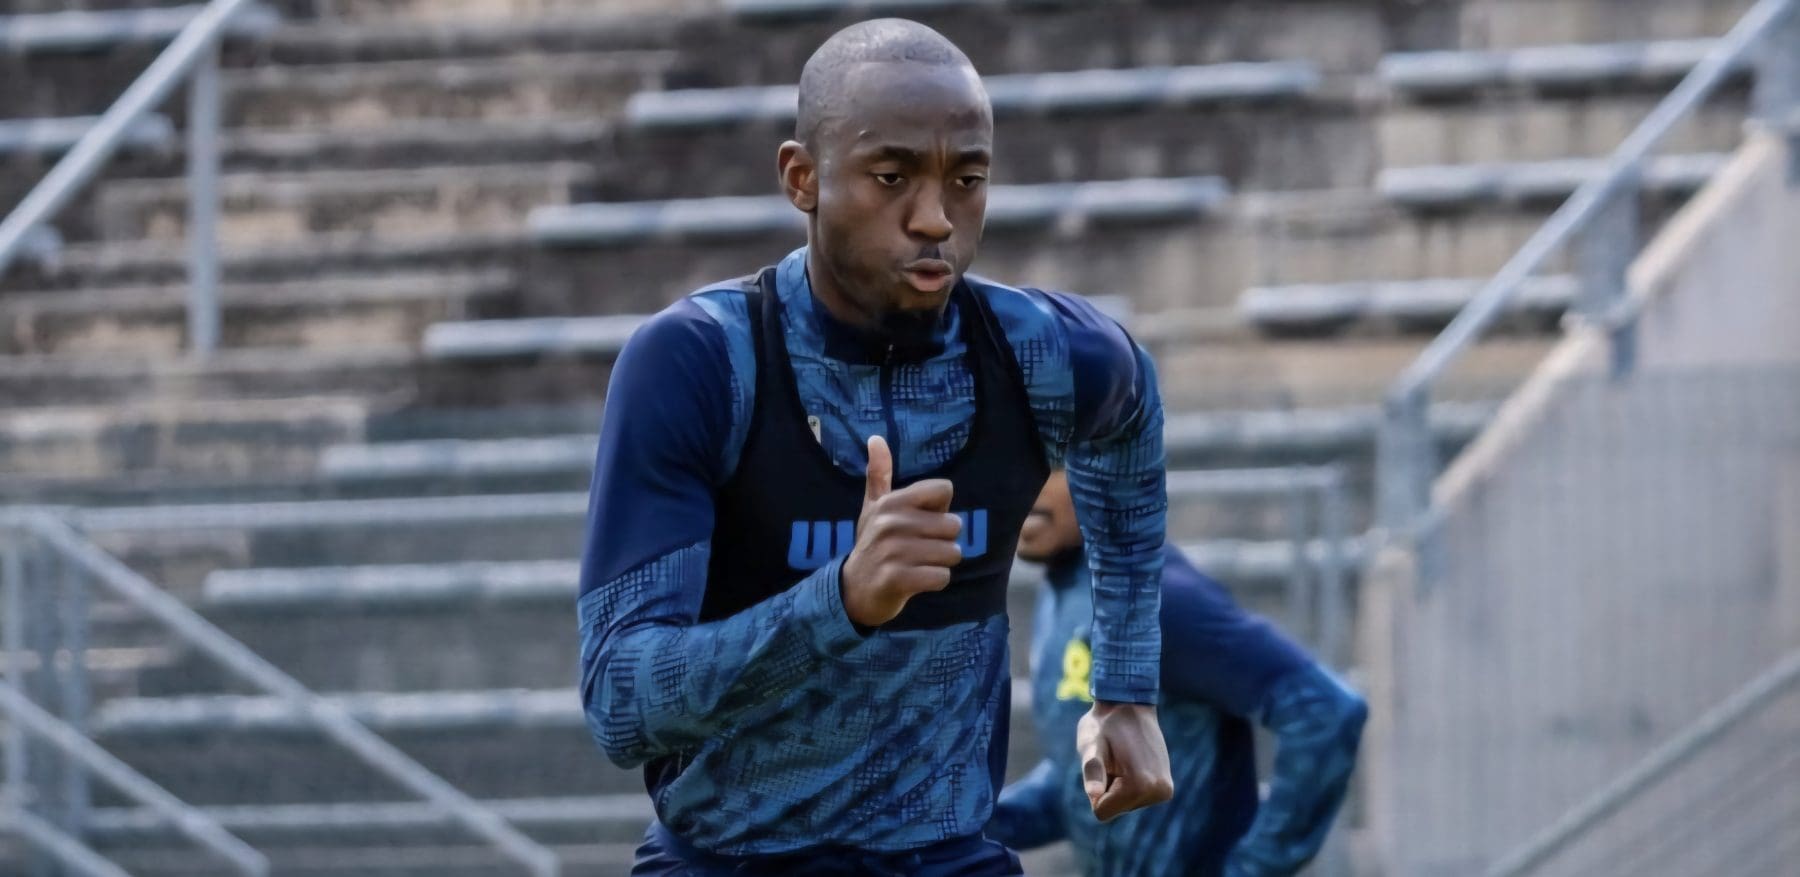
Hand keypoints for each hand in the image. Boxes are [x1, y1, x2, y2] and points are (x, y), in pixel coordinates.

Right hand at [839, 435, 962, 627]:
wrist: (854, 590)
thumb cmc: (872, 544)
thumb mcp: (873, 507)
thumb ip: (879, 473)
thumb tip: (875, 438)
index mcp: (891, 502)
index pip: (944, 490)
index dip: (940, 509)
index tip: (921, 521)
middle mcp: (891, 523)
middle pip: (953, 525)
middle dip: (944, 541)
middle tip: (921, 548)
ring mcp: (893, 552)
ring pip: (952, 552)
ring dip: (941, 562)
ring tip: (919, 564)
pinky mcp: (897, 579)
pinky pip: (941, 577)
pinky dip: (936, 581)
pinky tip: (918, 579)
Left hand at [1077, 700, 1173, 820]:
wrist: (1129, 704)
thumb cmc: (1104, 724)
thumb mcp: (1091, 745)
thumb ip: (1092, 771)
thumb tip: (1094, 795)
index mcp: (1140, 784)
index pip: (1101, 812)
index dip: (1095, 789)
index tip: (1104, 763)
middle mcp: (1159, 792)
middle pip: (1116, 809)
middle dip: (1108, 787)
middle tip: (1114, 759)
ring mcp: (1165, 790)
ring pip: (1125, 805)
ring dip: (1118, 785)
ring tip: (1123, 758)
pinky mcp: (1166, 787)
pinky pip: (1135, 798)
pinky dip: (1129, 783)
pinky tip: (1132, 761)